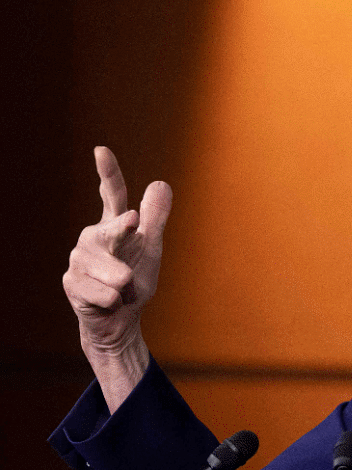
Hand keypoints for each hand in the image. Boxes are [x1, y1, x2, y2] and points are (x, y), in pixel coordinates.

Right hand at [63, 147, 171, 408]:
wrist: (119, 319)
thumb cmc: (135, 281)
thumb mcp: (151, 248)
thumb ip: (154, 219)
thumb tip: (160, 183)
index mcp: (113, 226)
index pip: (112, 195)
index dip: (108, 173)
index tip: (101, 150)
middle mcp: (91, 238)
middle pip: (111, 232)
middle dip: (122, 238)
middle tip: (133, 249)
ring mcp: (78, 260)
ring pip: (113, 270)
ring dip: (125, 284)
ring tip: (123, 289)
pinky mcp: (72, 284)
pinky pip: (104, 293)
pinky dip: (114, 300)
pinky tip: (110, 302)